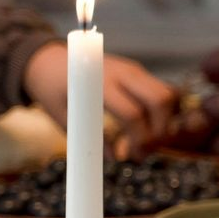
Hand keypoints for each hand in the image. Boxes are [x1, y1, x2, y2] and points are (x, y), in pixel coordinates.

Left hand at [23, 43, 176, 155]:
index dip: (139, 139)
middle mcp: (123, 73)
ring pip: (169, 94)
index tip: (132, 156)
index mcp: (100, 84)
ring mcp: (135, 70)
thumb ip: (88, 137)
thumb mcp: (63, 117)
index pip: (132, 113)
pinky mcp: (139, 73)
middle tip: (145, 151)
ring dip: (166, 121)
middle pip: (161, 100)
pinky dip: (165, 112)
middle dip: (161, 130)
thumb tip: (114, 157)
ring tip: (149, 142)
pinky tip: (149, 128)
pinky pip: (164, 91)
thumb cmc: (52, 90)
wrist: (49, 61)